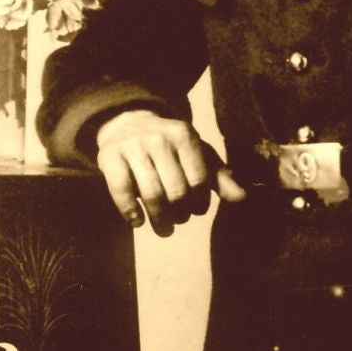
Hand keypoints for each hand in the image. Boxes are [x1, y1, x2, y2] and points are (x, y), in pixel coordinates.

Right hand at [96, 109, 245, 235]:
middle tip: (179, 220)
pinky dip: (130, 211)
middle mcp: (159, 138)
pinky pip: (121, 190)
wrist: (129, 122)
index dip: (199, 202)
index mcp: (185, 135)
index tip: (196, 210)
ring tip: (164, 228)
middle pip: (176, 190)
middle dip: (180, 214)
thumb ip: (219, 176)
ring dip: (159, 219)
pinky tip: (137, 221)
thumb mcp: (197, 154)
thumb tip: (242, 198)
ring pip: (151, 193)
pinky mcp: (110, 156)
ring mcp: (133, 146)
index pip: (198, 180)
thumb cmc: (170, 146)